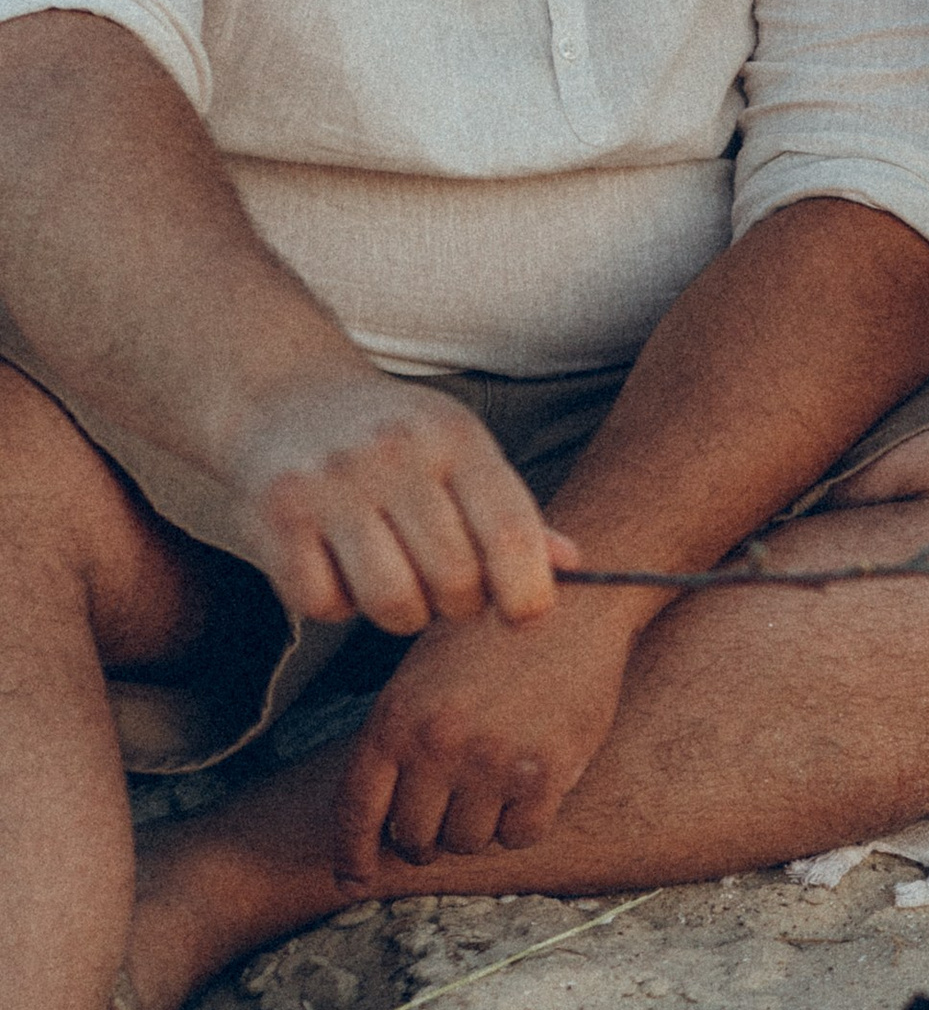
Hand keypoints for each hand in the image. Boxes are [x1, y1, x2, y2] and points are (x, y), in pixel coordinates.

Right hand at [228, 371, 574, 631]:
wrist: (282, 395)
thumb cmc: (392, 440)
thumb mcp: (461, 453)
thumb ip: (513, 514)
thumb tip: (572, 567)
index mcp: (455, 437)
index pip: (512, 534)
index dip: (529, 593)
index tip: (524, 613)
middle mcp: (394, 454)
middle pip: (455, 582)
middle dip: (459, 605)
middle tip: (445, 588)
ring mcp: (331, 484)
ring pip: (394, 603)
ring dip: (401, 613)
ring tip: (395, 581)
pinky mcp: (276, 517)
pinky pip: (325, 605)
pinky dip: (336, 605)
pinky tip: (336, 567)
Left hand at [332, 595, 638, 878]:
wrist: (571, 602)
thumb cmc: (490, 632)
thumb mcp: (420, 673)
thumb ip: (398, 736)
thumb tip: (386, 813)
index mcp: (395, 718)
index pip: (358, 810)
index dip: (353, 854)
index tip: (355, 880)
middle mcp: (438, 746)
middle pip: (415, 838)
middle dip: (426, 838)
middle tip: (444, 821)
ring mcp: (493, 762)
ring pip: (469, 842)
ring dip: (478, 828)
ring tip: (493, 789)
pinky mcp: (548, 772)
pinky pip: (521, 835)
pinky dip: (521, 824)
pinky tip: (529, 789)